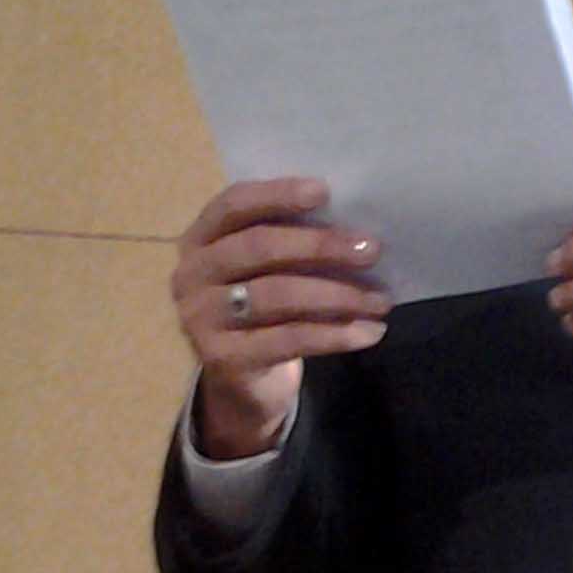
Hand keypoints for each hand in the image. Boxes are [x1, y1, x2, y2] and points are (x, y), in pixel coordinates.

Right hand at [170, 177, 388, 457]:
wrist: (241, 380)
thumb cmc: (262, 308)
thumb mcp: (267, 269)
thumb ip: (291, 240)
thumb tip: (353, 226)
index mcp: (200, 237)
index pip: (233, 203)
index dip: (277, 194)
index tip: (324, 192)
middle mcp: (191, 274)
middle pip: (259, 247)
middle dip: (321, 246)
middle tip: (372, 250)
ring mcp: (201, 318)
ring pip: (277, 295)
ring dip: (338, 295)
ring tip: (381, 300)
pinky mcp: (224, 359)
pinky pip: (289, 339)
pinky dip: (336, 334)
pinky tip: (371, 332)